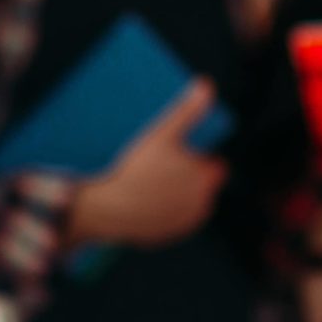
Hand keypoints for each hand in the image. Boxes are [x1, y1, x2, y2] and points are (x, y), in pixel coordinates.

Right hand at [67, 81, 224, 246]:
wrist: (107, 209)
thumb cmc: (135, 170)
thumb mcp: (161, 134)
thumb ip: (187, 110)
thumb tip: (207, 84)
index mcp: (207, 179)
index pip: (214, 165)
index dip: (196, 157)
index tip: (175, 152)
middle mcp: (202, 205)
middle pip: (199, 184)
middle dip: (185, 175)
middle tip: (157, 165)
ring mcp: (184, 224)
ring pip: (185, 203)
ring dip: (174, 194)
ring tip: (148, 182)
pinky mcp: (167, 236)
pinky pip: (168, 220)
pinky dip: (160, 212)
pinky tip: (143, 200)